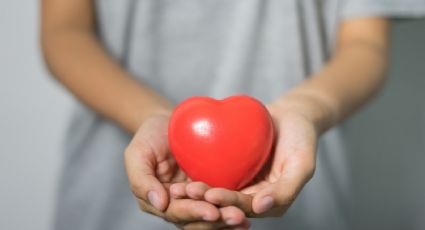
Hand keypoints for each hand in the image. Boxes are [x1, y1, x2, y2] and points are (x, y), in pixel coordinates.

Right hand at [124, 114, 250, 228]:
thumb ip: (141, 180)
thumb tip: (160, 204)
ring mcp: (195, 199)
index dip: (194, 213)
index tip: (212, 211)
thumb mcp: (138, 154)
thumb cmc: (150, 136)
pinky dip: (233, 208)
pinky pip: (221, 203)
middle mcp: (177, 204)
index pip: (176, 212)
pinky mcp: (210, 189)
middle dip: (216, 220)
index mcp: (159, 201)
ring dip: (226, 220)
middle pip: (197, 220)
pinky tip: (248, 211)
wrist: (168, 123)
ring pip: (210, 217)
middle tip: (237, 216)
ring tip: (243, 218)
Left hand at [171, 105, 316, 217]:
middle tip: (187, 192)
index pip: (244, 207)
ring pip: (216, 191)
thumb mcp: (302, 164)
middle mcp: (252, 196)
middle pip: (226, 203)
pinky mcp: (231, 169)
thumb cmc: (301, 139)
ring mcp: (240, 183)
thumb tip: (261, 209)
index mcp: (269, 202)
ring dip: (198, 192)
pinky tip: (183, 172)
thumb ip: (286, 189)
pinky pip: (213, 174)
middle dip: (206, 201)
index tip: (210, 195)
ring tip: (179, 187)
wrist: (291, 116)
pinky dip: (199, 175)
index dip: (227, 203)